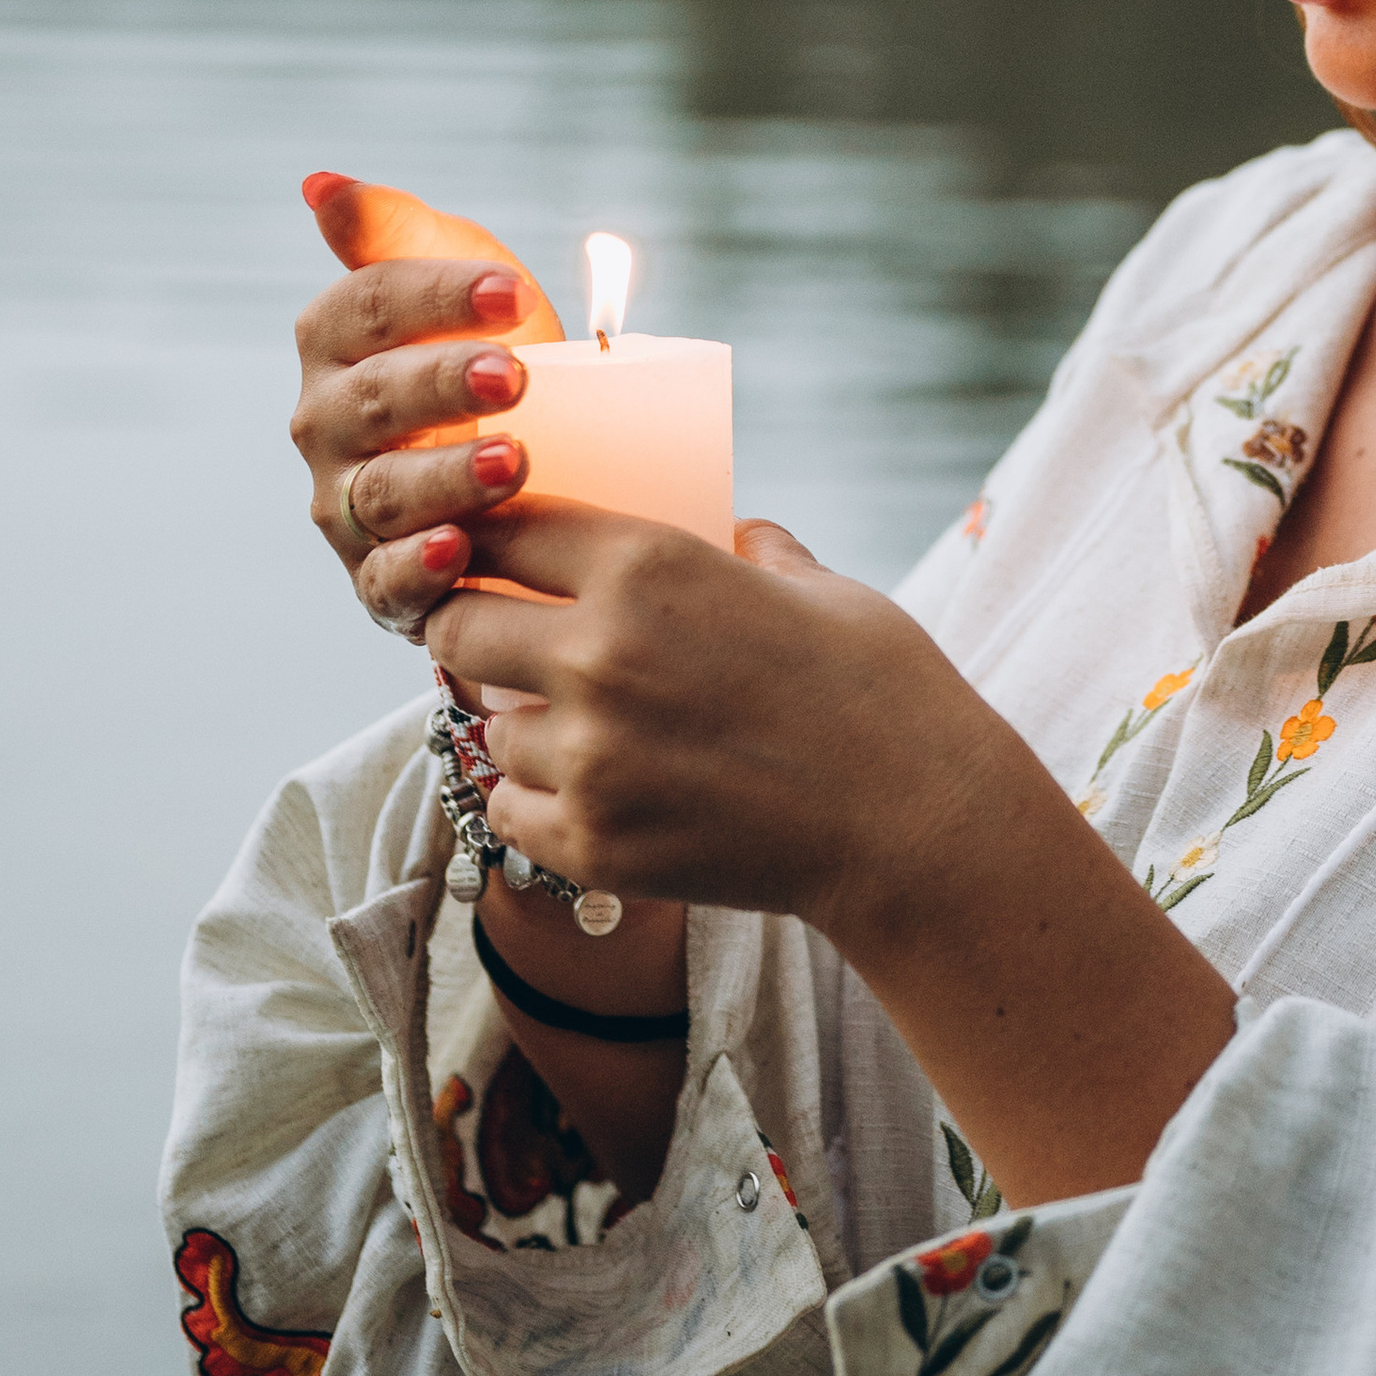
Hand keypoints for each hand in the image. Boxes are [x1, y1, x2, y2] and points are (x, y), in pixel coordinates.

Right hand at [292, 172, 564, 639]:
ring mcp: (348, 509)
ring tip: (513, 459)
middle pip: (372, 399)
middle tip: (513, 375)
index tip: (511, 291)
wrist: (532, 476)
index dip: (434, 296)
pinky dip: (416, 570)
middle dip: (441, 384)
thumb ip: (400, 234)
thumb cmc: (484, 361)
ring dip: (445, 477)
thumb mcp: (461, 288)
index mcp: (336, 346)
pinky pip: (386, 582)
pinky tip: (458, 549)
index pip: (364, 307)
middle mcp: (324, 427)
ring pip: (384, 491)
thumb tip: (319, 184)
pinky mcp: (378, 584)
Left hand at [424, 502, 950, 921]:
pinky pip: (508, 810)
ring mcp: (590, 757)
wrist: (918, 827)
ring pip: (488, 728)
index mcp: (649, 567)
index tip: (483, 551)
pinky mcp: (593, 844)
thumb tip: (730, 531)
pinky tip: (592, 793)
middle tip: (503, 644)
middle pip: (458, 627)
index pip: (503, 531)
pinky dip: (539, 802)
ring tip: (584, 731)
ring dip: (524, 726)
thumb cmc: (884, 693)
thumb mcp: (819, 588)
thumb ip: (751, 552)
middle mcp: (600, 654)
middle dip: (472, 629)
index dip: (484, 538)